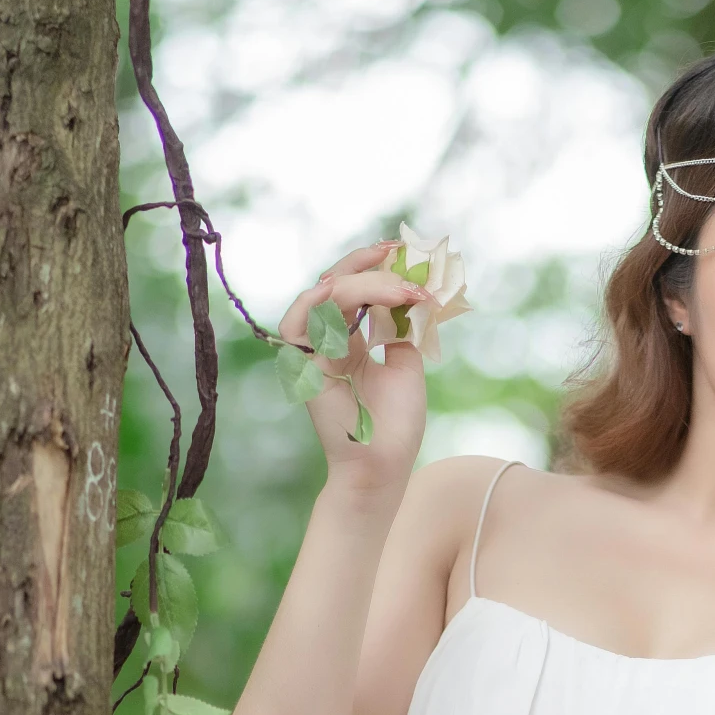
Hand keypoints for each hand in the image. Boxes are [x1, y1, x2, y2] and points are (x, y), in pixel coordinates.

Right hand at [278, 242, 432, 490]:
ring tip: (399, 289)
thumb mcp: (407, 362)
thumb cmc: (396, 423)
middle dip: (369, 265)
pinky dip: (324, 301)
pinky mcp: (305, 366)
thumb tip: (412, 290)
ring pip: (323, 295)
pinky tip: (357, 296)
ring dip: (362, 284)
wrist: (385, 463)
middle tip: (401, 258)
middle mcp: (327, 340)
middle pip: (335, 282)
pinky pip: (301, 323)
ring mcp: (314, 351)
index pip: (353, 287)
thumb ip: (403, 326)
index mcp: (349, 339)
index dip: (375, 266)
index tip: (404, 252)